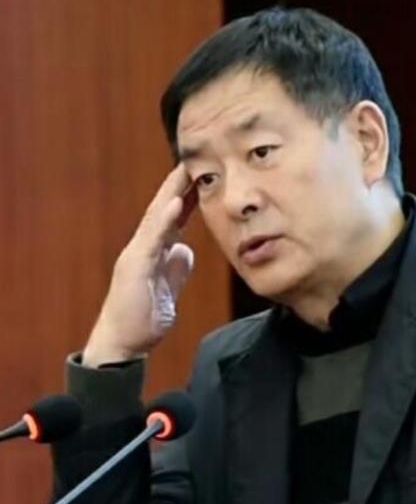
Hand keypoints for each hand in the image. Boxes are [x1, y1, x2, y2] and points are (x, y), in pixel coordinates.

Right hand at [83, 165, 196, 366]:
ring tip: (186, 171)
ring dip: (171, 193)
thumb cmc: (143, 316)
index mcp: (153, 251)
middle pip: (162, 210)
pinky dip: (164, 221)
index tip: (202, 175)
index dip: (185, 195)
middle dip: (178, 185)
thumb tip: (185, 249)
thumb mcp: (169, 286)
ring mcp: (137, 255)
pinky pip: (152, 240)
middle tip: (195, 160)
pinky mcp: (134, 267)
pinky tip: (175, 203)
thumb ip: (176, 265)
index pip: (171, 217)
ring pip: (155, 218)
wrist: (124, 343)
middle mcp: (143, 248)